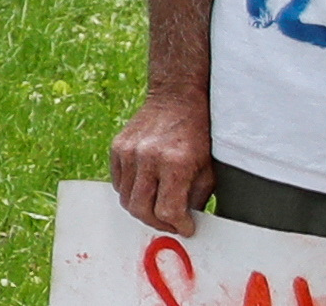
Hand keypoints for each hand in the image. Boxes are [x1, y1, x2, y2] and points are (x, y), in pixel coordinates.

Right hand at [110, 89, 213, 235]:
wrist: (177, 97)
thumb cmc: (197, 132)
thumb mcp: (207, 168)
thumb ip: (196, 198)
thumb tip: (186, 224)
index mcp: (175, 163)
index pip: (168, 211)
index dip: (178, 225)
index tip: (185, 227)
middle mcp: (149, 157)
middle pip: (142, 210)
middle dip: (158, 223)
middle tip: (170, 223)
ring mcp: (130, 151)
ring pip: (127, 200)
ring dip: (143, 210)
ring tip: (158, 206)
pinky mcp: (118, 147)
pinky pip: (119, 183)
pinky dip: (131, 192)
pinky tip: (147, 188)